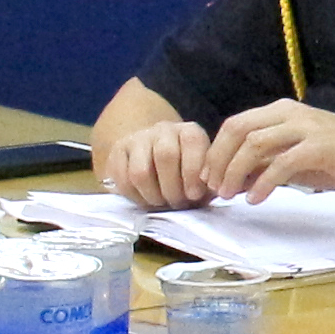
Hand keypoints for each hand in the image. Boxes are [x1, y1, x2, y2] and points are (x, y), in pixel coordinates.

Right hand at [103, 116, 222, 208]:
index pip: (192, 143)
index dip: (193, 173)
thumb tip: (216, 191)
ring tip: (161, 204)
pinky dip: (134, 197)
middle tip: (177, 204)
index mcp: (189, 132)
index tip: (195, 195)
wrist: (155, 160)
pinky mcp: (118, 151)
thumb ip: (211, 183)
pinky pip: (122, 179)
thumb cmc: (186, 174)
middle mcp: (163, 129)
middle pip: (165, 156)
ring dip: (153, 196)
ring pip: (141, 172)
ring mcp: (138, 138)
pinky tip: (145, 200)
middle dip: (172, 188)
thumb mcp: (204, 175)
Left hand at [205, 100, 334, 202]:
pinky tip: (255, 199)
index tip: (209, 176)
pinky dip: (263, 183)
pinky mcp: (318, 147)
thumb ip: (268, 161)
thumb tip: (235, 178)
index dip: (216, 150)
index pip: (236, 123)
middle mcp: (290, 113)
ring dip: (236, 172)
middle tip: (214, 188)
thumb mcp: (297, 156)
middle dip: (220, 160)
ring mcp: (305, 128)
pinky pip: (280, 164)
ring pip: (254, 145)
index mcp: (282, 110)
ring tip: (229, 195)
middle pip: (238, 130)